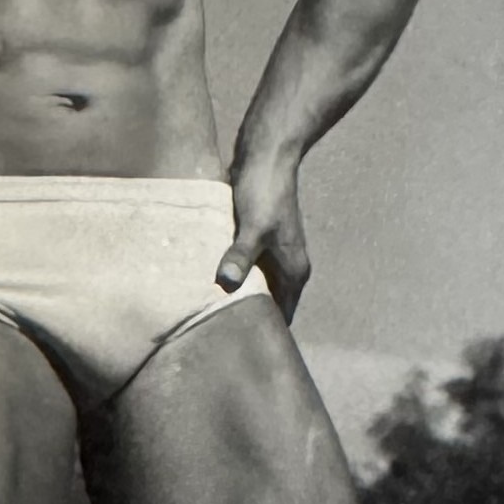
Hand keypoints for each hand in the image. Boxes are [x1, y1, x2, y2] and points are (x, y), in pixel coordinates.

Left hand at [219, 156, 309, 319]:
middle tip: (217, 335)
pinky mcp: (255, 242)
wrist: (267, 156)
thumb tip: (227, 283)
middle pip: (268, 304)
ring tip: (208, 316)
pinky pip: (244, 269)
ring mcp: (271, 254)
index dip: (266, 332)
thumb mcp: (253, 227)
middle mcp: (287, 267)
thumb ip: (241, 256)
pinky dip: (231, 277)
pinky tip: (208, 285)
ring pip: (254, 287)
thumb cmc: (265, 191)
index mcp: (294, 271)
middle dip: (247, 317)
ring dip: (237, 297)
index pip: (284, 315)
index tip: (241, 347)